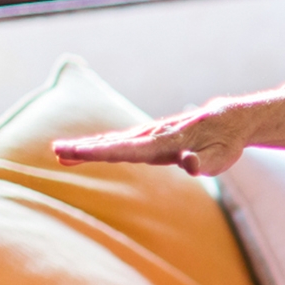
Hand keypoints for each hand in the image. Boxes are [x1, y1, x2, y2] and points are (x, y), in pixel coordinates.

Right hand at [52, 87, 284, 176]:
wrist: (229, 121)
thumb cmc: (225, 145)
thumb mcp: (220, 158)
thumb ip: (203, 163)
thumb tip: (189, 163)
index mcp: (163, 144)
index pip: (126, 150)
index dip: (99, 151)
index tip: (74, 151)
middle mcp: (152, 137)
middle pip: (112, 144)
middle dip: (84, 148)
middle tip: (55, 150)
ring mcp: (149, 136)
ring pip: (113, 141)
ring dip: (87, 147)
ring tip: (60, 153)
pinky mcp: (150, 138)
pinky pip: (120, 142)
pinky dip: (101, 145)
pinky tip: (85, 151)